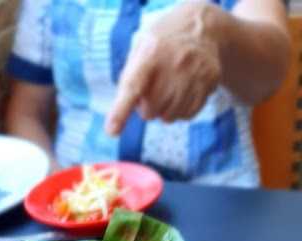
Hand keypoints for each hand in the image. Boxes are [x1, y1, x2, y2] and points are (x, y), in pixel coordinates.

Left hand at [105, 1, 221, 132]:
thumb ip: (128, 77)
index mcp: (151, 52)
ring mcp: (194, 76)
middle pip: (149, 111)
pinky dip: (181, 109)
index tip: (112, 130)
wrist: (204, 29)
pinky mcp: (208, 85)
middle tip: (154, 87)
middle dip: (147, 106)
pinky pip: (186, 116)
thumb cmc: (163, 44)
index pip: (132, 87)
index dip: (121, 111)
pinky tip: (183, 90)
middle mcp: (174, 64)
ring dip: (165, 109)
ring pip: (168, 117)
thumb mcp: (141, 46)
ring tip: (170, 86)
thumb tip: (119, 114)